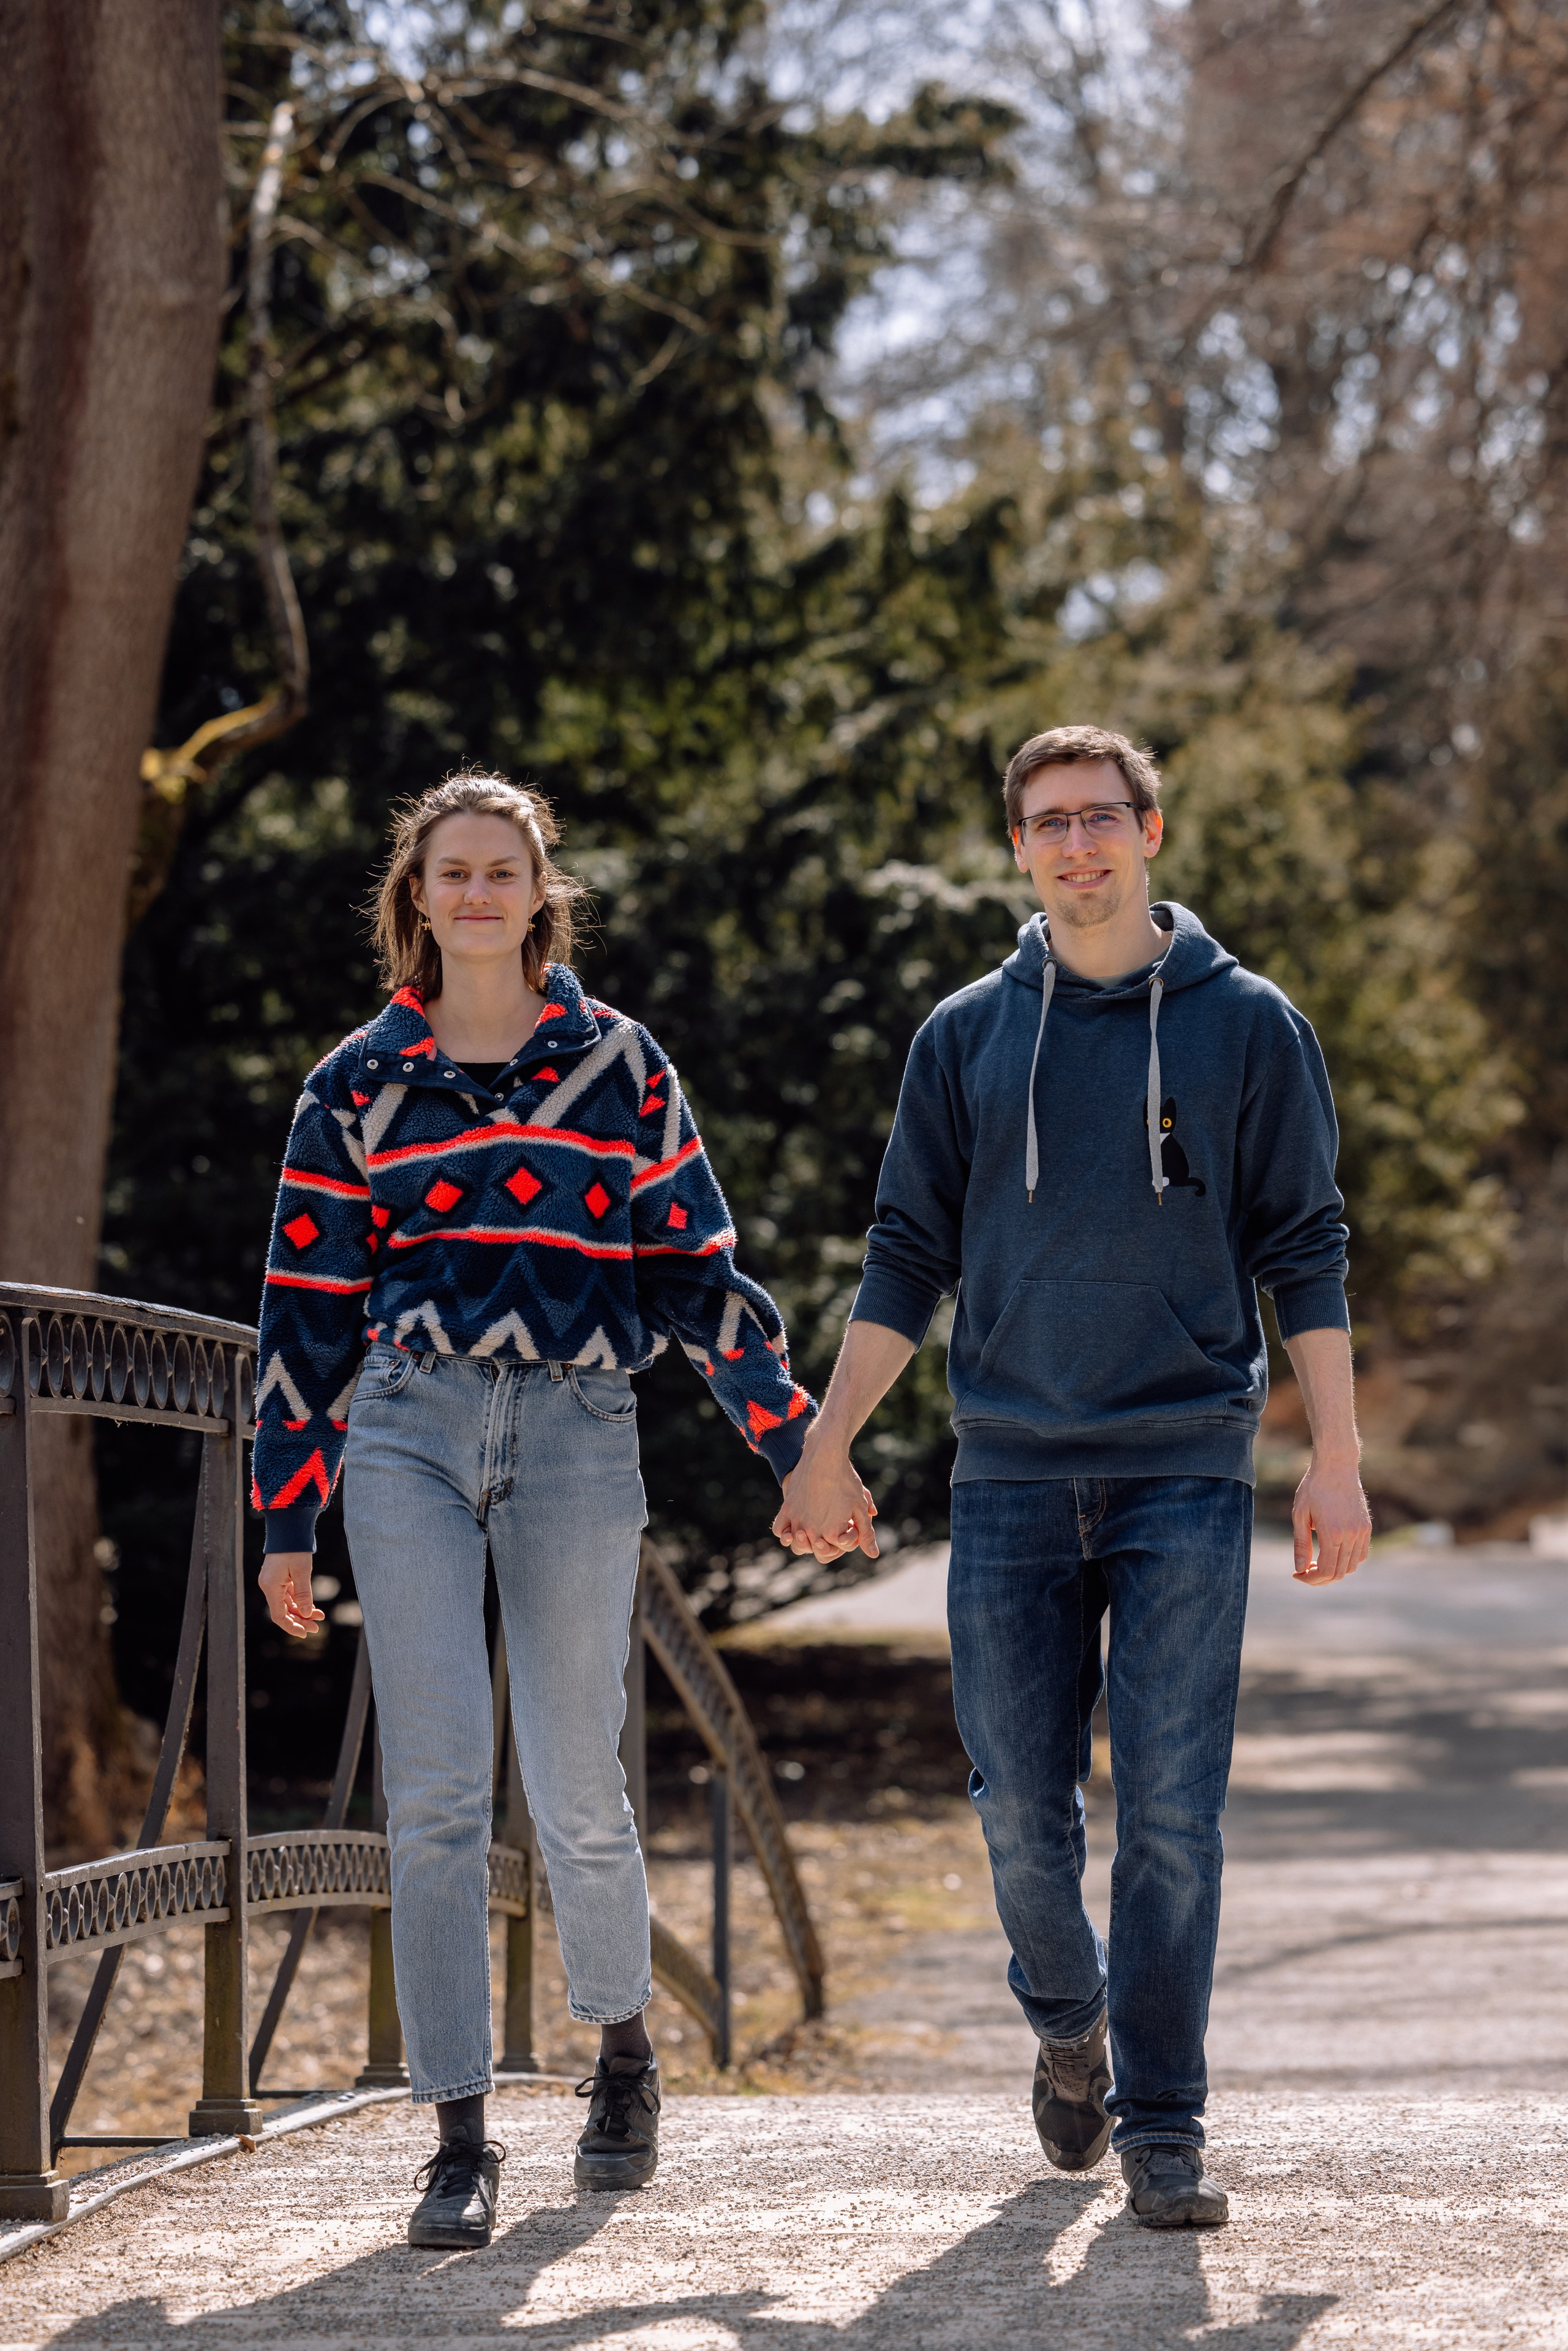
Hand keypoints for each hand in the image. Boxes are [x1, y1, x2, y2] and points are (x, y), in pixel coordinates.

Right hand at [258, 1551, 324, 1638]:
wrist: (289, 1527)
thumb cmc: (295, 1547)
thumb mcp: (302, 1571)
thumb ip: (304, 1594)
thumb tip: (307, 1614)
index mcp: (270, 1587)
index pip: (279, 1616)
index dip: (292, 1626)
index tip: (306, 1633)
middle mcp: (269, 1586)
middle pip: (283, 1611)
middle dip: (300, 1620)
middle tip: (317, 1626)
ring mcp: (273, 1582)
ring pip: (287, 1604)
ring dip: (302, 1611)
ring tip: (320, 1616)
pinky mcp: (279, 1577)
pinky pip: (289, 1595)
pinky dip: (300, 1601)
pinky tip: (313, 1607)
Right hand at [773, 1434, 877, 1563]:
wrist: (825, 1456)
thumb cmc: (845, 1481)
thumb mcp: (860, 1507)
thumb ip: (866, 1533)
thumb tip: (873, 1554)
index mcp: (833, 1533)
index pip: (838, 1549)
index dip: (848, 1538)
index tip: (850, 1523)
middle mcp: (813, 1531)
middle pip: (818, 1551)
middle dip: (828, 1544)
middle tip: (833, 1527)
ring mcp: (797, 1521)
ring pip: (797, 1545)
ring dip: (806, 1542)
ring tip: (815, 1529)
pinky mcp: (787, 1509)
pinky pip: (779, 1530)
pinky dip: (785, 1533)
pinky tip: (795, 1526)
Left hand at [1292, 1454, 1371, 1584]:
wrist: (1337, 1466)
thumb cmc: (1314, 1488)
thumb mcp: (1300, 1514)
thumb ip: (1301, 1544)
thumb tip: (1300, 1569)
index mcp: (1332, 1533)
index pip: (1325, 1571)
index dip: (1310, 1579)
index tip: (1297, 1574)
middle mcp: (1351, 1535)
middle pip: (1339, 1573)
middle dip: (1320, 1578)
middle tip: (1304, 1571)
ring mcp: (1362, 1532)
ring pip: (1351, 1567)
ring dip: (1334, 1571)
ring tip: (1317, 1563)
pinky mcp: (1367, 1527)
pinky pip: (1360, 1555)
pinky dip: (1347, 1561)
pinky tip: (1332, 1554)